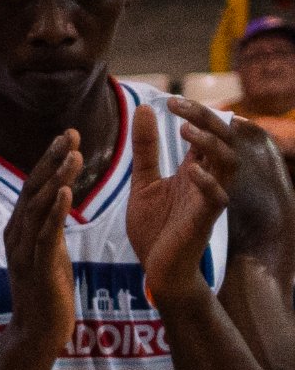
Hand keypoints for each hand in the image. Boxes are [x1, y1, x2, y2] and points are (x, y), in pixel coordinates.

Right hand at [4, 127, 82, 344]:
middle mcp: (17, 236)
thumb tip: (57, 205)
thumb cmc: (47, 295)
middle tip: (70, 133)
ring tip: (74, 154)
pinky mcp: (36, 267)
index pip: (34, 188)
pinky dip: (54, 211)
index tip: (67, 136)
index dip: (48, 160)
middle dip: (51, 160)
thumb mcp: (49, 254)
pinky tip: (65, 191)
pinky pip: (45, 233)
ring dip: (56, 178)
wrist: (37, 334)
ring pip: (38, 206)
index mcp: (20, 231)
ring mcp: (24, 251)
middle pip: (32, 189)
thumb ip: (49, 229)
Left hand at [128, 97, 235, 303]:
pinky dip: (208, 182)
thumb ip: (146, 150)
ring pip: (228, 163)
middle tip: (178, 107)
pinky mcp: (205, 220)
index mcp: (195, 168)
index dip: (194, 113)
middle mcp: (208, 179)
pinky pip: (217, 198)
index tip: (169, 100)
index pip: (205, 132)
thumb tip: (143, 109)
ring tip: (185, 130)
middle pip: (223, 140)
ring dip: (209, 144)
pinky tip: (191, 169)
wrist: (157, 268)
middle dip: (205, 119)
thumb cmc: (154, 227)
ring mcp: (210, 199)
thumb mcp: (143, 182)